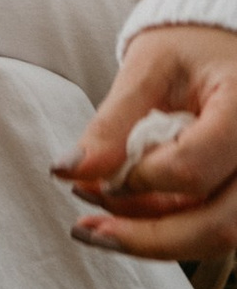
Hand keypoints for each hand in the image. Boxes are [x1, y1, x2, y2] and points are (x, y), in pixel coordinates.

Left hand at [54, 25, 236, 263]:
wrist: (226, 49)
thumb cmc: (190, 48)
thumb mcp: (148, 67)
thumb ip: (112, 121)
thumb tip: (67, 171)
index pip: (194, 167)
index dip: (140, 179)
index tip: (99, 172)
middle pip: (218, 224)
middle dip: (144, 235)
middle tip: (84, 227)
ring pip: (218, 237)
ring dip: (153, 240)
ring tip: (96, 226)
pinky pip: (215, 231)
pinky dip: (169, 232)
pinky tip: (126, 221)